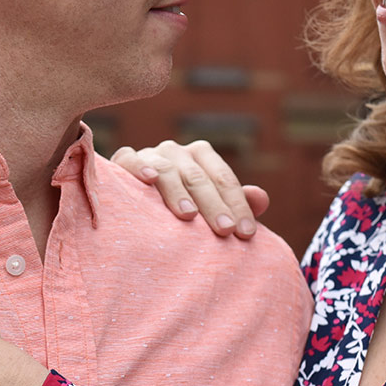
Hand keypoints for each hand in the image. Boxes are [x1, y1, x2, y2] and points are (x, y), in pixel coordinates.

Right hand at [111, 139, 269, 239]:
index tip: (246, 233)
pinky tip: (150, 180)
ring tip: (189, 216)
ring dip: (179, 192)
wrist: (133, 211)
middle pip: (199, 177)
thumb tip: (262, 199)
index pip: (224, 179)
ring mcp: (150, 155)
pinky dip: (140, 167)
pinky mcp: (123, 161)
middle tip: (225, 231)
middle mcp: (176, 151)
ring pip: (168, 170)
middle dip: (214, 205)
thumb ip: (236, 204)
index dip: (237, 205)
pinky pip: (130, 159)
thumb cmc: (179, 212)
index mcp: (201, 156)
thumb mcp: (210, 209)